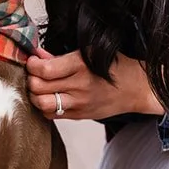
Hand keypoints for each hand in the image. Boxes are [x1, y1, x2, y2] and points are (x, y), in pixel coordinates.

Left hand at [26, 49, 161, 121]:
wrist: (137, 88)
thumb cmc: (116, 66)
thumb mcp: (90, 53)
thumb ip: (61, 56)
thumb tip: (37, 54)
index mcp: (81, 65)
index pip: (44, 69)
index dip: (32, 64)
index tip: (33, 61)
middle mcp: (78, 86)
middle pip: (38, 87)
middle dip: (31, 79)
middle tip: (34, 73)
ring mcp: (79, 104)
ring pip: (41, 104)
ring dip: (35, 95)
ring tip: (39, 87)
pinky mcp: (79, 116)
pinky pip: (51, 115)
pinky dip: (44, 107)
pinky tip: (50, 97)